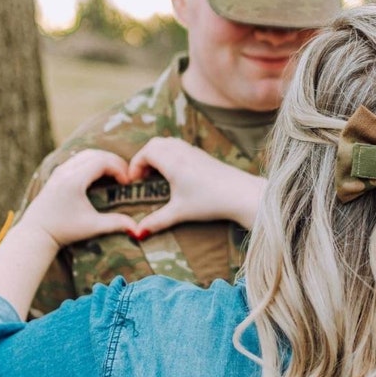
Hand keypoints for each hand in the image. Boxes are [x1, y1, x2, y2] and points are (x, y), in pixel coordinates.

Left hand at [19, 149, 136, 249]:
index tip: (127, 182)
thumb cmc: (64, 230)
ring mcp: (60, 170)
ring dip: (104, 160)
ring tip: (116, 174)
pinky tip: (101, 175)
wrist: (36, 234)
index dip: (119, 168)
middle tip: (126, 176)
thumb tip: (137, 228)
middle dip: (114, 162)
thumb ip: (115, 224)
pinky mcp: (58, 174)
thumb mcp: (92, 227)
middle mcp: (65, 171)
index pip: (102, 162)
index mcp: (74, 180)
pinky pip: (79, 159)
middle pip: (96, 154)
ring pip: (87, 154)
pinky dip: (94, 162)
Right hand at [128, 137, 264, 235]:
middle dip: (144, 157)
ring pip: (170, 143)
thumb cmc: (210, 202)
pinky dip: (171, 154)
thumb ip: (156, 221)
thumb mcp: (179, 213)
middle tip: (142, 177)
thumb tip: (137, 233)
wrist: (241, 194)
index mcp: (173, 162)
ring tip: (157, 175)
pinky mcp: (205, 156)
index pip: (146, 152)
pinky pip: (182, 147)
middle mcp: (183, 153)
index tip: (134, 181)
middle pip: (156, 143)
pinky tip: (176, 174)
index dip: (135, 164)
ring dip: (158, 154)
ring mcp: (195, 152)